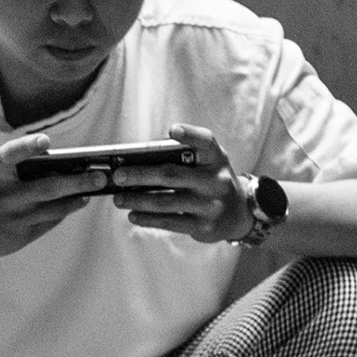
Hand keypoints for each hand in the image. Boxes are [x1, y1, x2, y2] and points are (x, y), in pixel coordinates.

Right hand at [0, 134, 108, 259]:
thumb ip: (14, 164)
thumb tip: (55, 161)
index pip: (9, 155)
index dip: (27, 146)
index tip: (45, 141)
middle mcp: (5, 198)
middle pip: (48, 189)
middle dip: (78, 182)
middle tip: (101, 176)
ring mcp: (13, 220)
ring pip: (55, 209)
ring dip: (77, 199)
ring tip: (91, 191)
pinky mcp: (19, 238)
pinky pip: (49, 222)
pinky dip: (63, 212)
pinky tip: (73, 203)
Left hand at [110, 122, 255, 242]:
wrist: (238, 214)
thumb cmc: (211, 180)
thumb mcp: (208, 163)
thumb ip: (184, 155)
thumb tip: (137, 161)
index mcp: (216, 158)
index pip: (206, 142)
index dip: (190, 134)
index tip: (172, 130)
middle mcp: (216, 180)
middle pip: (172, 174)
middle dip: (141, 175)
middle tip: (118, 176)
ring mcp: (210, 205)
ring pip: (166, 202)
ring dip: (137, 200)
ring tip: (118, 198)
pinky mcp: (203, 227)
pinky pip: (170, 222)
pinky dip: (148, 219)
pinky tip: (133, 215)